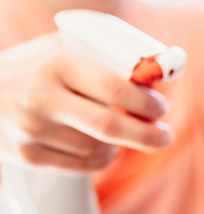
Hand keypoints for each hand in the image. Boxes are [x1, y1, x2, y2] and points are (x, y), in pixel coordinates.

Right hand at [0, 33, 172, 171]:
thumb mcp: (68, 48)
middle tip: (166, 137)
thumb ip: (112, 57)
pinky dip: (101, 159)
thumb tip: (162, 71)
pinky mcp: (26, 155)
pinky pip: (80, 166)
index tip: (161, 109)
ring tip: (122, 133)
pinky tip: (103, 148)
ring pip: (97, 149)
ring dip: (121, 145)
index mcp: (58, 64)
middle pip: (108, 127)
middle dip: (147, 135)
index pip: (113, 86)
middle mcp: (42, 98)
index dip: (145, 102)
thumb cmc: (38, 66)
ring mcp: (31, 130)